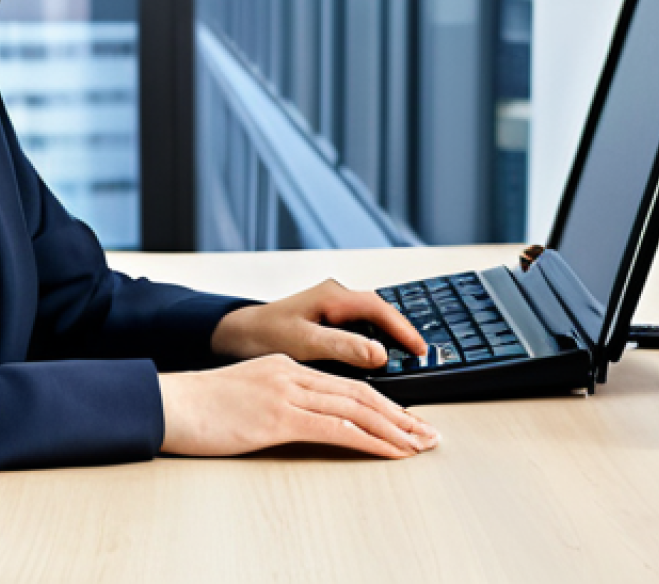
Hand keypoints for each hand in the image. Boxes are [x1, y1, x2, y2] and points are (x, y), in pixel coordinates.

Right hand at [159, 355, 439, 457]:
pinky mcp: (278, 417)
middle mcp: (292, 373)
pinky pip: (336, 428)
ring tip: (420, 446)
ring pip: (356, 408)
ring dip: (395, 429)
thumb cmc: (201, 405)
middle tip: (429, 434)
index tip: (408, 420)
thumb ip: (279, 398)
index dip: (384, 402)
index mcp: (286, 365)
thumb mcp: (247, 393)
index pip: (347, 383)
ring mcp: (286, 393)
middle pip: (361, 391)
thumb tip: (305, 418)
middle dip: (401, 415)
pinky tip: (390, 452)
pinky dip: (370, 441)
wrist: (171, 403)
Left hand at [210, 278, 425, 368]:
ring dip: (390, 339)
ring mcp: (332, 308)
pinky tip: (380, 362)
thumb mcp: (303, 343)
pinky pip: (360, 329)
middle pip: (380, 313)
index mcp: (331, 296)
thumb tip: (381, 353)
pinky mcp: (328, 321)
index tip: (420, 350)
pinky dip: (374, 343)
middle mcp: (335, 297)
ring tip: (409, 361)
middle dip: (402, 334)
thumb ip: (342, 346)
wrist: (236, 335)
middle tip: (422, 358)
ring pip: (372, 321)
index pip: (378, 308)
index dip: (403, 329)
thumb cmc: (264, 335)